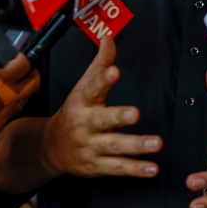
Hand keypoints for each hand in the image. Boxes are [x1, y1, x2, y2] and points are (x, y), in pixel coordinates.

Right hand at [0, 54, 40, 153]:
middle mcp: (9, 94)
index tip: (18, 57)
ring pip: (26, 96)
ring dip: (22, 89)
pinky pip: (14, 109)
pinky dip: (10, 103)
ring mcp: (8, 110)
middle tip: (24, 70)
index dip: (24, 58)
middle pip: (35, 81)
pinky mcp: (4, 121)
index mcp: (0, 79)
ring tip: (10, 86)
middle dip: (32, 73)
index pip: (26, 63)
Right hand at [41, 36, 161, 177]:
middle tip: (135, 113)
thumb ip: (100, 63)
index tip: (115, 72)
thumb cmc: (74, 111)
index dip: (103, 80)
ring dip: (136, 145)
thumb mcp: (83, 86)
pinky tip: (152, 168)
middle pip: (102, 120)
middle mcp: (85, 124)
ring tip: (156, 143)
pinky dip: (136, 169)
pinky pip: (118, 168)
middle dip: (118, 117)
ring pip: (114, 147)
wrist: (50, 147)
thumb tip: (109, 37)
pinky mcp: (97, 165)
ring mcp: (90, 146)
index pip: (92, 88)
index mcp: (82, 102)